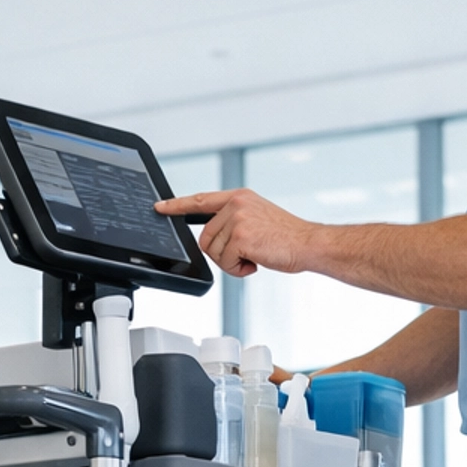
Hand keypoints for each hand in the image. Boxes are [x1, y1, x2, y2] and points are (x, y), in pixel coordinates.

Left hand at [155, 187, 316, 277]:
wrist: (308, 243)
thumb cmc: (287, 237)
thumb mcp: (257, 217)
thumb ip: (234, 220)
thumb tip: (213, 238)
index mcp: (239, 197)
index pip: (200, 200)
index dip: (177, 205)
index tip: (159, 207)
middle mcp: (236, 204)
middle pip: (205, 238)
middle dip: (221, 253)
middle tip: (246, 254)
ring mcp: (238, 219)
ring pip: (214, 252)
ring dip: (231, 263)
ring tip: (254, 256)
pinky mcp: (241, 236)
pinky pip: (225, 262)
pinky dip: (239, 270)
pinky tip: (256, 262)